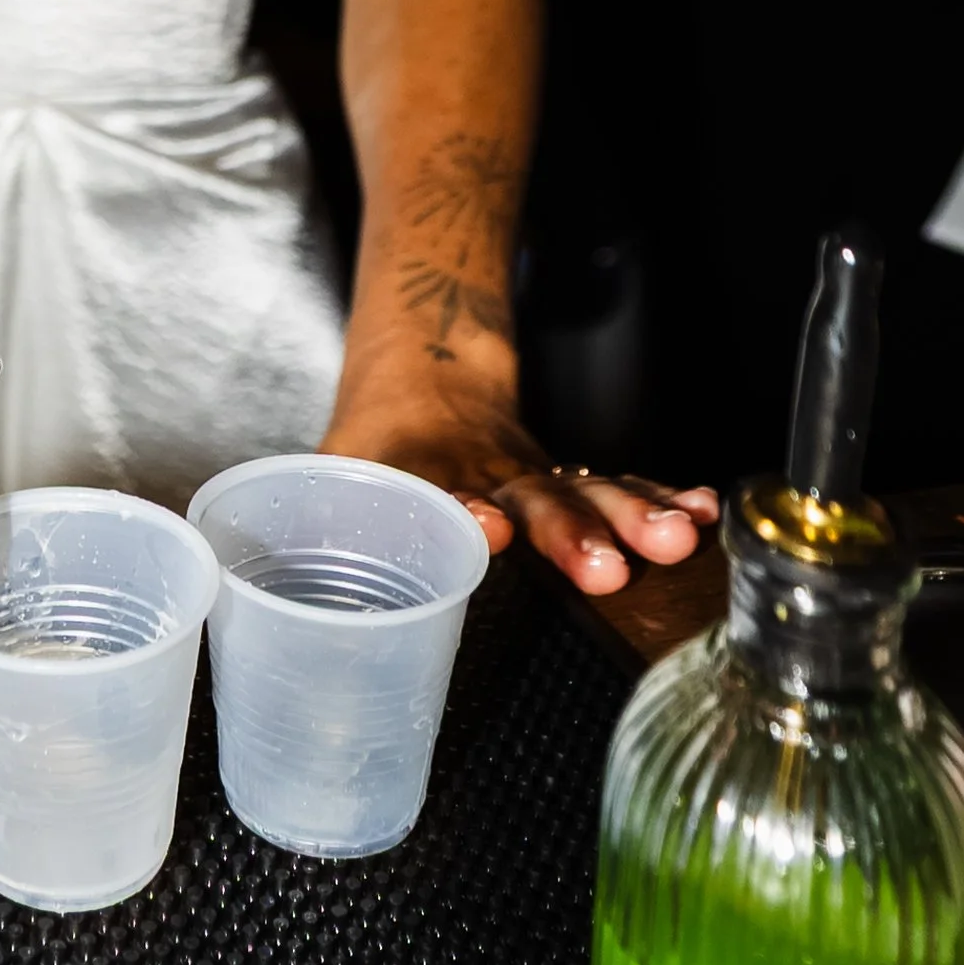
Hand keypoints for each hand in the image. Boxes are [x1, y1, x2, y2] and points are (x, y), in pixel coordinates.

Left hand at [324, 362, 717, 595]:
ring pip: (584, 491)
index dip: (460, 513)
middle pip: (528, 500)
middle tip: (606, 566)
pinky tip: (703, 512)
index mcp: (416, 475)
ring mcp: (532, 475)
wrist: (424, 374)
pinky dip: (661, 497)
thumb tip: (261, 590)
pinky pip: (618, 487)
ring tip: (675, 537)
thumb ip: (313, 528)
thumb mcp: (330, 476)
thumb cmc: (372, 450)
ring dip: (630, 516)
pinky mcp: (566, 480)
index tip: (485, 525)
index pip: (436, 496)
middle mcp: (482, 474)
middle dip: (570, 533)